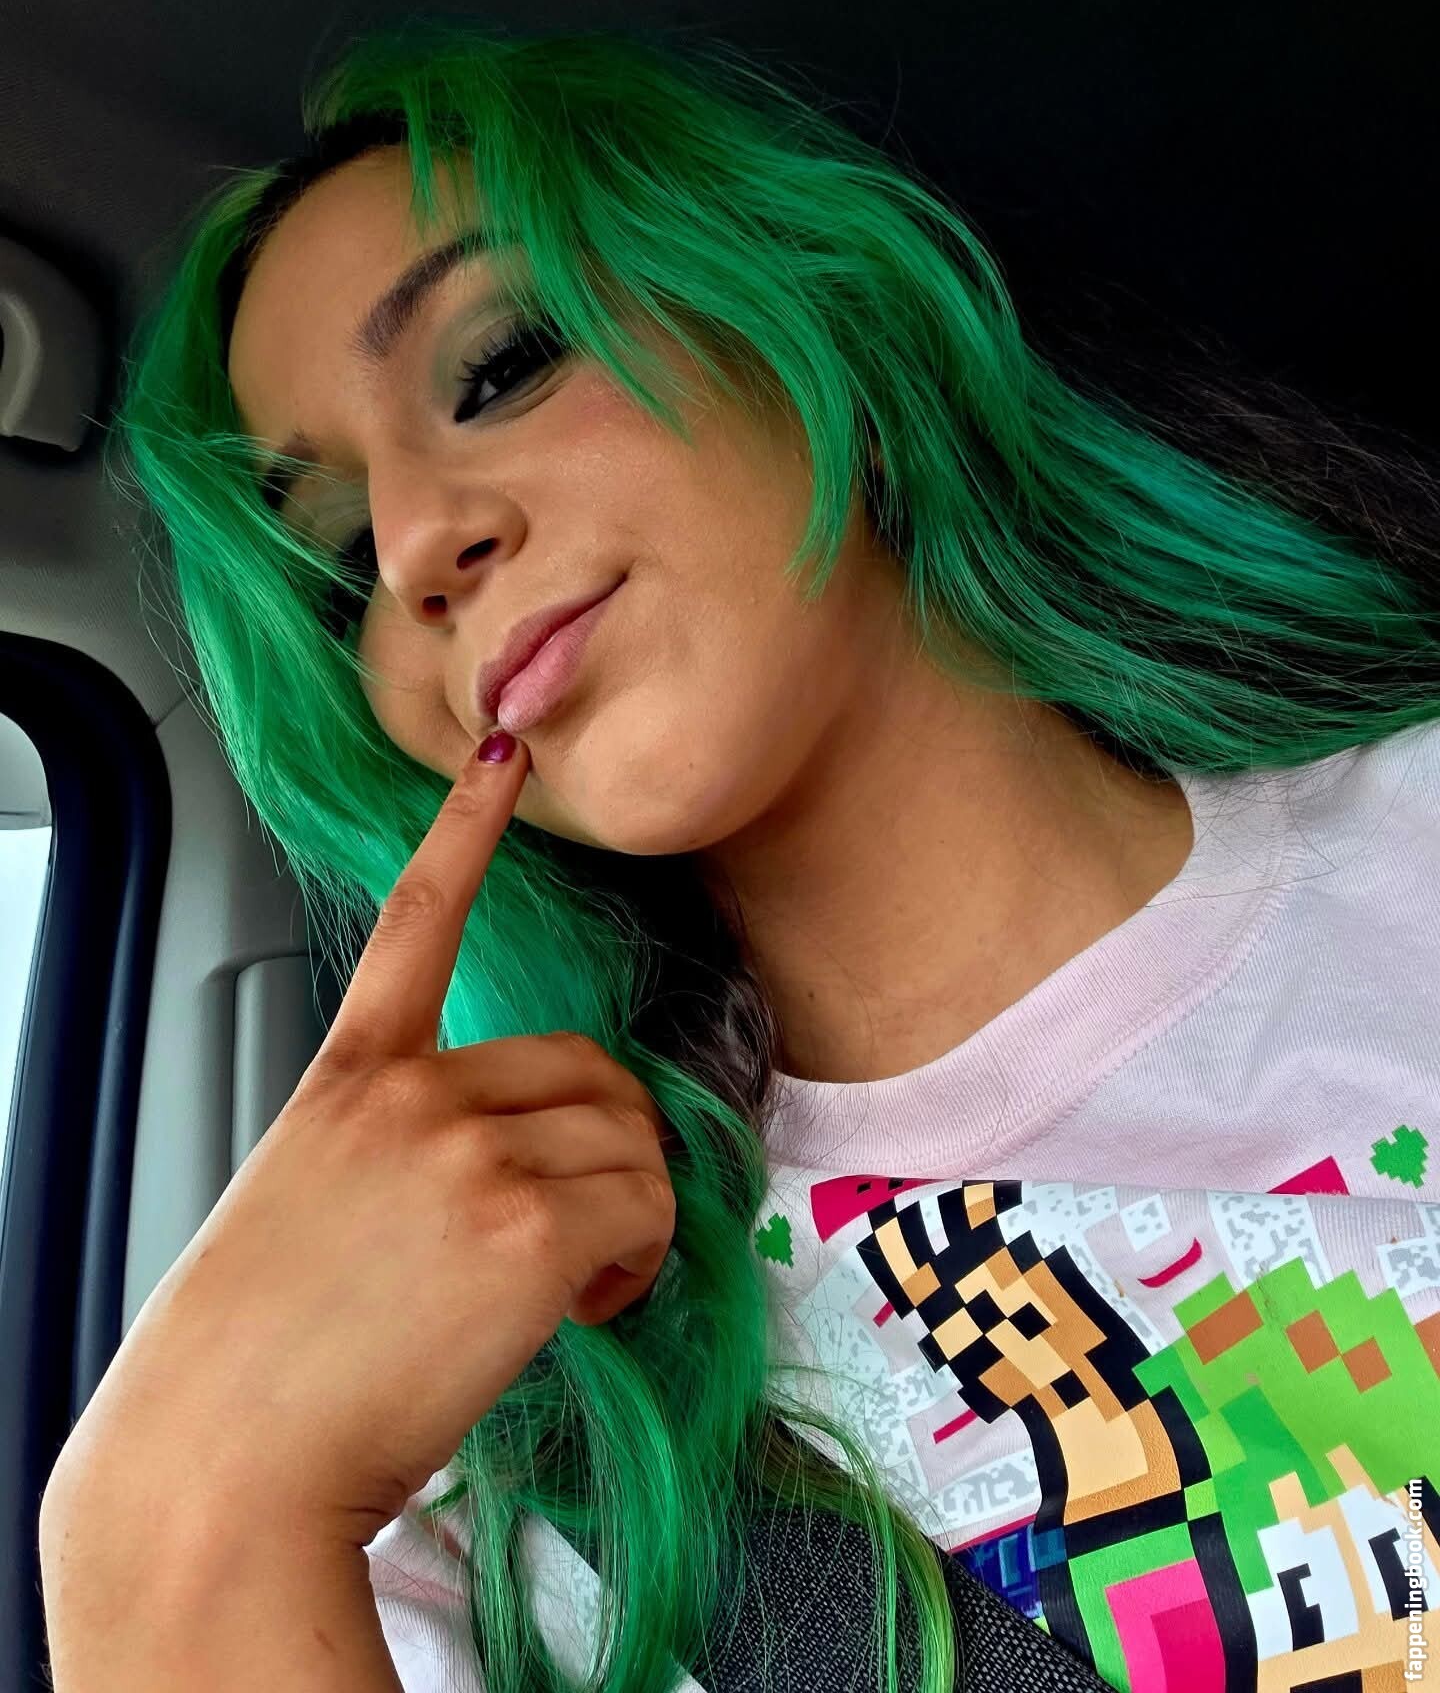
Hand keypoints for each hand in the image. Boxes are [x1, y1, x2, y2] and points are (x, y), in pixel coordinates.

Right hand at [44, 735, 675, 1550]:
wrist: (218, 1471)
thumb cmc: (250, 1363)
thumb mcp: (305, 1204)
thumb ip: (397, 1152)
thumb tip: (500, 1172)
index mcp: (349, 1078)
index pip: (417, 920)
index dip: (468, 828)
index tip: (503, 756)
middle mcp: (412, 1095)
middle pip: (587, 1068)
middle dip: (608, 1143)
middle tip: (580, 1234)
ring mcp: (468, 1151)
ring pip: (630, 1138)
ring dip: (628, 1212)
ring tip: (571, 1287)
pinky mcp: (524, 1225)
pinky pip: (645, 1211)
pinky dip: (638, 1264)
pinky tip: (583, 1312)